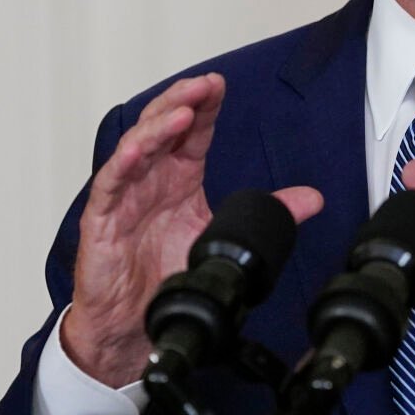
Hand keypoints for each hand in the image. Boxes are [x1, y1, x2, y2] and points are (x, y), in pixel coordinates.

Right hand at [61, 73, 323, 384]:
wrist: (132, 328)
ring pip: (136, 146)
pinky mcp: (102, 219)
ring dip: (157, 126)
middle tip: (204, 85)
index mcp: (177, 178)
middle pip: (161, 127)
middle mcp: (150, 179)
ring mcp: (124, 196)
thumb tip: (313, 199)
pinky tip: (140, 149)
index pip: (190, 131)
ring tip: (182, 111)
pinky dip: (123, 162)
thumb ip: (268, 214)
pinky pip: (110, 184)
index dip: (204, 105)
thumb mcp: (223, 237)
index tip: (221, 85)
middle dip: (182, 101)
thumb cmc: (164, 278)